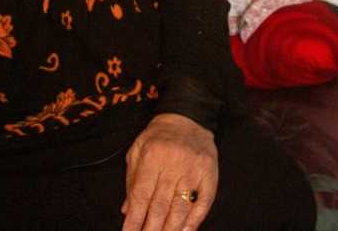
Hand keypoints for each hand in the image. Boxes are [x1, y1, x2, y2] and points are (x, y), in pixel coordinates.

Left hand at [121, 112, 216, 230]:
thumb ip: (132, 180)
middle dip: (152, 229)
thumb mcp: (138, 151)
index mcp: (152, 157)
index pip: (141, 195)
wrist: (188, 118)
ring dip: (171, 229)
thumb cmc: (158, 137)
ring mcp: (194, 170)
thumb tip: (127, 210)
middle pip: (161, 205)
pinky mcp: (210, 175)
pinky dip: (194, 221)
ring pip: (181, 208)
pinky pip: (203, 203)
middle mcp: (174, 164)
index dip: (135, 219)